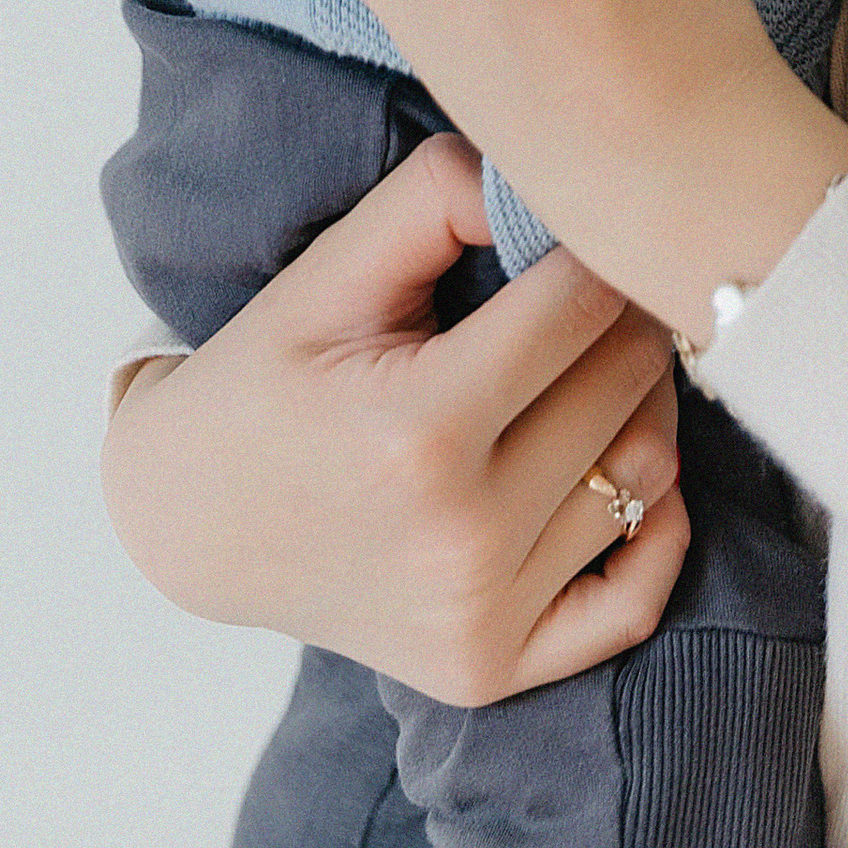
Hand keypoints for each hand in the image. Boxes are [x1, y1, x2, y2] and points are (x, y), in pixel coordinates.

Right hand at [100, 130, 688, 704]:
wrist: (192, 522)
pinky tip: (617, 465)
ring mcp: (479, 617)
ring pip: (647, 473)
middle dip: (624, 317)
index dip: (592, 249)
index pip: (583, 306)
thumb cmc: (269, 379)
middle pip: (627, 383)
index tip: (573, 235)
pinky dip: (655, 526)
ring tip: (587, 368)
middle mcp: (459, 537)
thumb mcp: (331, 268)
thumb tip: (544, 178)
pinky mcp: (489, 669)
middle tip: (588, 293)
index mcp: (418, 430)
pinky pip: (637, 598)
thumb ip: (438, 196)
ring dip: (640, 404)